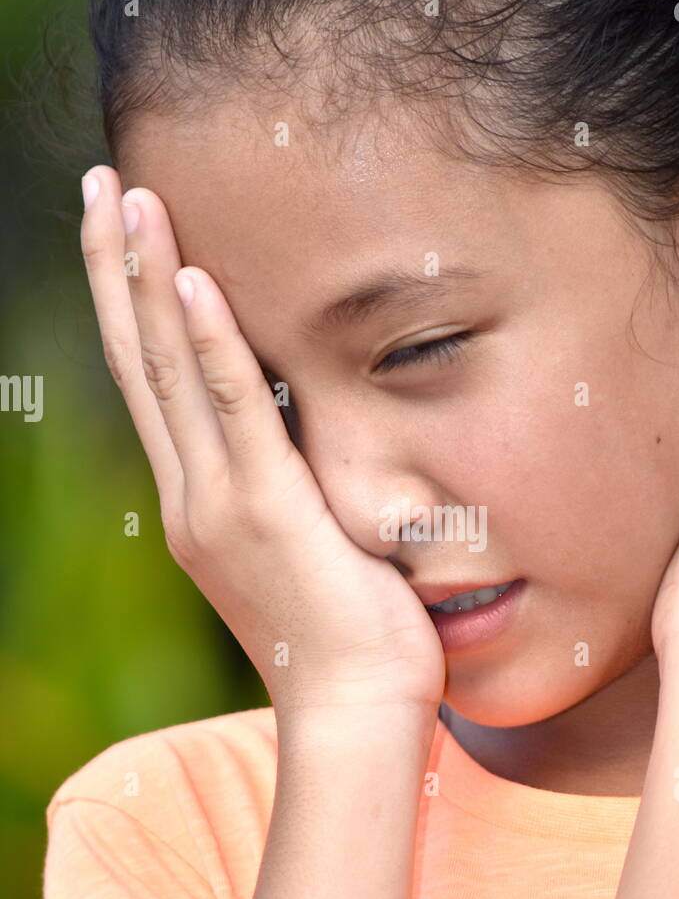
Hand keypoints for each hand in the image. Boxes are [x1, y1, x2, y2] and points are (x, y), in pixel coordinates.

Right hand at [80, 168, 445, 713]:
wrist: (355, 716)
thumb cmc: (348, 642)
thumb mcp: (305, 552)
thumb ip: (289, 492)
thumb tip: (308, 445)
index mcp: (198, 504)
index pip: (155, 384)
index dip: (135, 303)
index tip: (129, 232)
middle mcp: (191, 496)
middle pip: (139, 359)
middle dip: (119, 266)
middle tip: (102, 181)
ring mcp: (219, 503)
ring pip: (168, 369)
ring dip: (147, 277)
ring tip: (130, 194)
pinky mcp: (266, 511)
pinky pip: (232, 410)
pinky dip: (208, 342)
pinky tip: (194, 276)